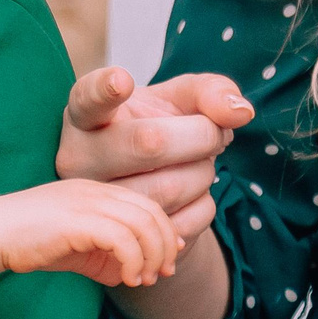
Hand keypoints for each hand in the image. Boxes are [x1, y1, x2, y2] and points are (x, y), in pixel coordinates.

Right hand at [0, 178, 182, 287]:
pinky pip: (122, 239)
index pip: (146, 205)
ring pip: (142, 225)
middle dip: (165, 246)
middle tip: (161, 274)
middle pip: (151, 212)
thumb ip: (103, 256)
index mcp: (96, 190)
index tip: (167, 259)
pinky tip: (126, 280)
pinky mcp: (76, 220)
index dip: (166, 232)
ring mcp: (85, 202)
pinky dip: (133, 261)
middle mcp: (95, 190)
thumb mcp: (75, 248)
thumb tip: (130, 274)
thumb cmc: (28, 242)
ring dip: (151, 257)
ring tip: (142, 280)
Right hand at [56, 67, 250, 237]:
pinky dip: (204, 205)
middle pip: (151, 144)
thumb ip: (209, 91)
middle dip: (202, 136)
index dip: (106, 90)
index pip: (89, 98)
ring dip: (204, 173)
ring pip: (170, 188)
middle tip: (214, 134)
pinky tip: (190, 195)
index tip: (122, 80)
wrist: (145, 185)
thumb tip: (240, 112)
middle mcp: (77, 156)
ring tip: (198, 164)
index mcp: (84, 114)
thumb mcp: (177, 99)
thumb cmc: (157, 128)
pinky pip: (183, 222)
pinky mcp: (120, 238)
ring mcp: (94, 203)